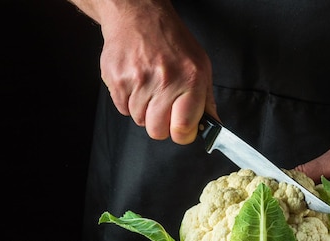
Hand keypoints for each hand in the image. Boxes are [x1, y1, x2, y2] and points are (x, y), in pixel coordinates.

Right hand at [97, 1, 215, 142]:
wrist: (138, 16)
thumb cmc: (173, 42)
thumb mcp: (200, 67)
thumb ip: (207, 100)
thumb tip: (213, 127)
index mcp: (190, 80)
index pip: (183, 129)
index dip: (182, 134)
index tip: (182, 129)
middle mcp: (165, 81)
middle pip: (157, 131)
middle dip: (160, 125)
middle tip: (163, 107)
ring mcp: (138, 80)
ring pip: (139, 121)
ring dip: (144, 111)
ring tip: (149, 88)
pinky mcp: (117, 79)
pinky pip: (122, 109)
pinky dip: (128, 102)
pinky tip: (136, 83)